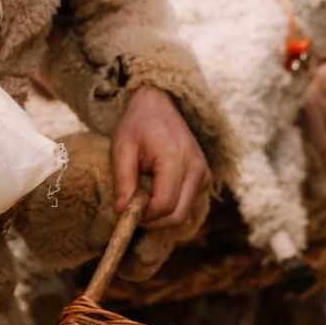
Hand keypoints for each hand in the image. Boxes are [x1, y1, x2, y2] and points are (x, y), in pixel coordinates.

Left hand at [110, 86, 208, 230]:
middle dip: (152, 221)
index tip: (125, 209)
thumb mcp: (122, 148)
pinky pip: (188, 204)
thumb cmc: (137, 124)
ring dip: (161, 215)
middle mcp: (196, 168)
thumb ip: (123, 182)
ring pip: (183, 213)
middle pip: (177, 215)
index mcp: (175, 158)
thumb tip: (122, 212)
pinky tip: (155, 192)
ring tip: (142, 196)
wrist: (158, 104)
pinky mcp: (204, 176)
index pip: (164, 205)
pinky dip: (171, 207)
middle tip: (132, 210)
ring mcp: (204, 173)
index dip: (143, 215)